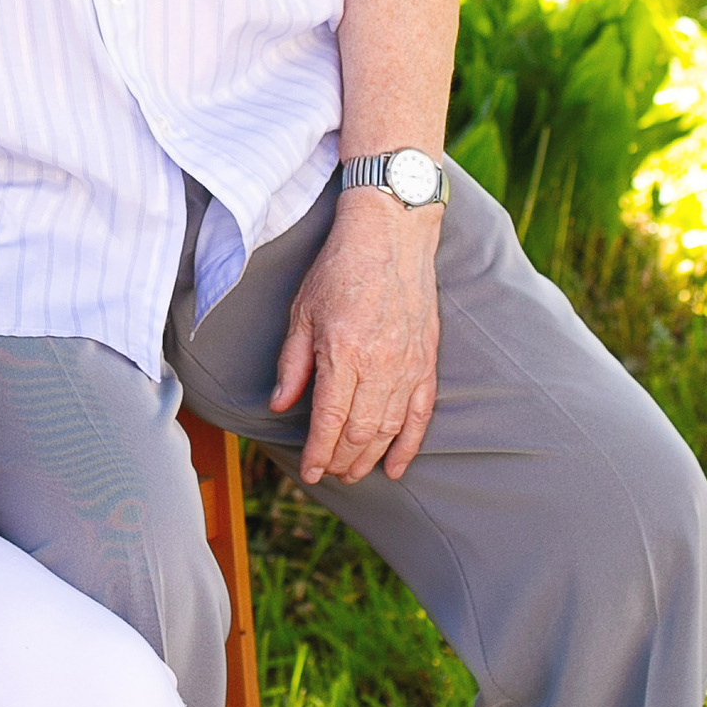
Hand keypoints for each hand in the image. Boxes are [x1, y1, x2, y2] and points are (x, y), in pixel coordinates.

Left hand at [271, 193, 442, 486]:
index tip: (308, 473)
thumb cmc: (340, 267)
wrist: (391, 233)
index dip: (318, 454)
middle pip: (360, 433)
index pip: (330, 421)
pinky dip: (409, 445)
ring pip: (389, 430)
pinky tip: (397, 467)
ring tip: (353, 473)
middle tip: (327, 473)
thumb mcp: (302, 311)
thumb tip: (279, 405)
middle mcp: (379, 366)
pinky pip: (421, 415)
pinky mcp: (427, 361)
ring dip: (370, 459)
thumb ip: (292, 364)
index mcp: (343, 353)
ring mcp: (407, 366)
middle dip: (341, 461)